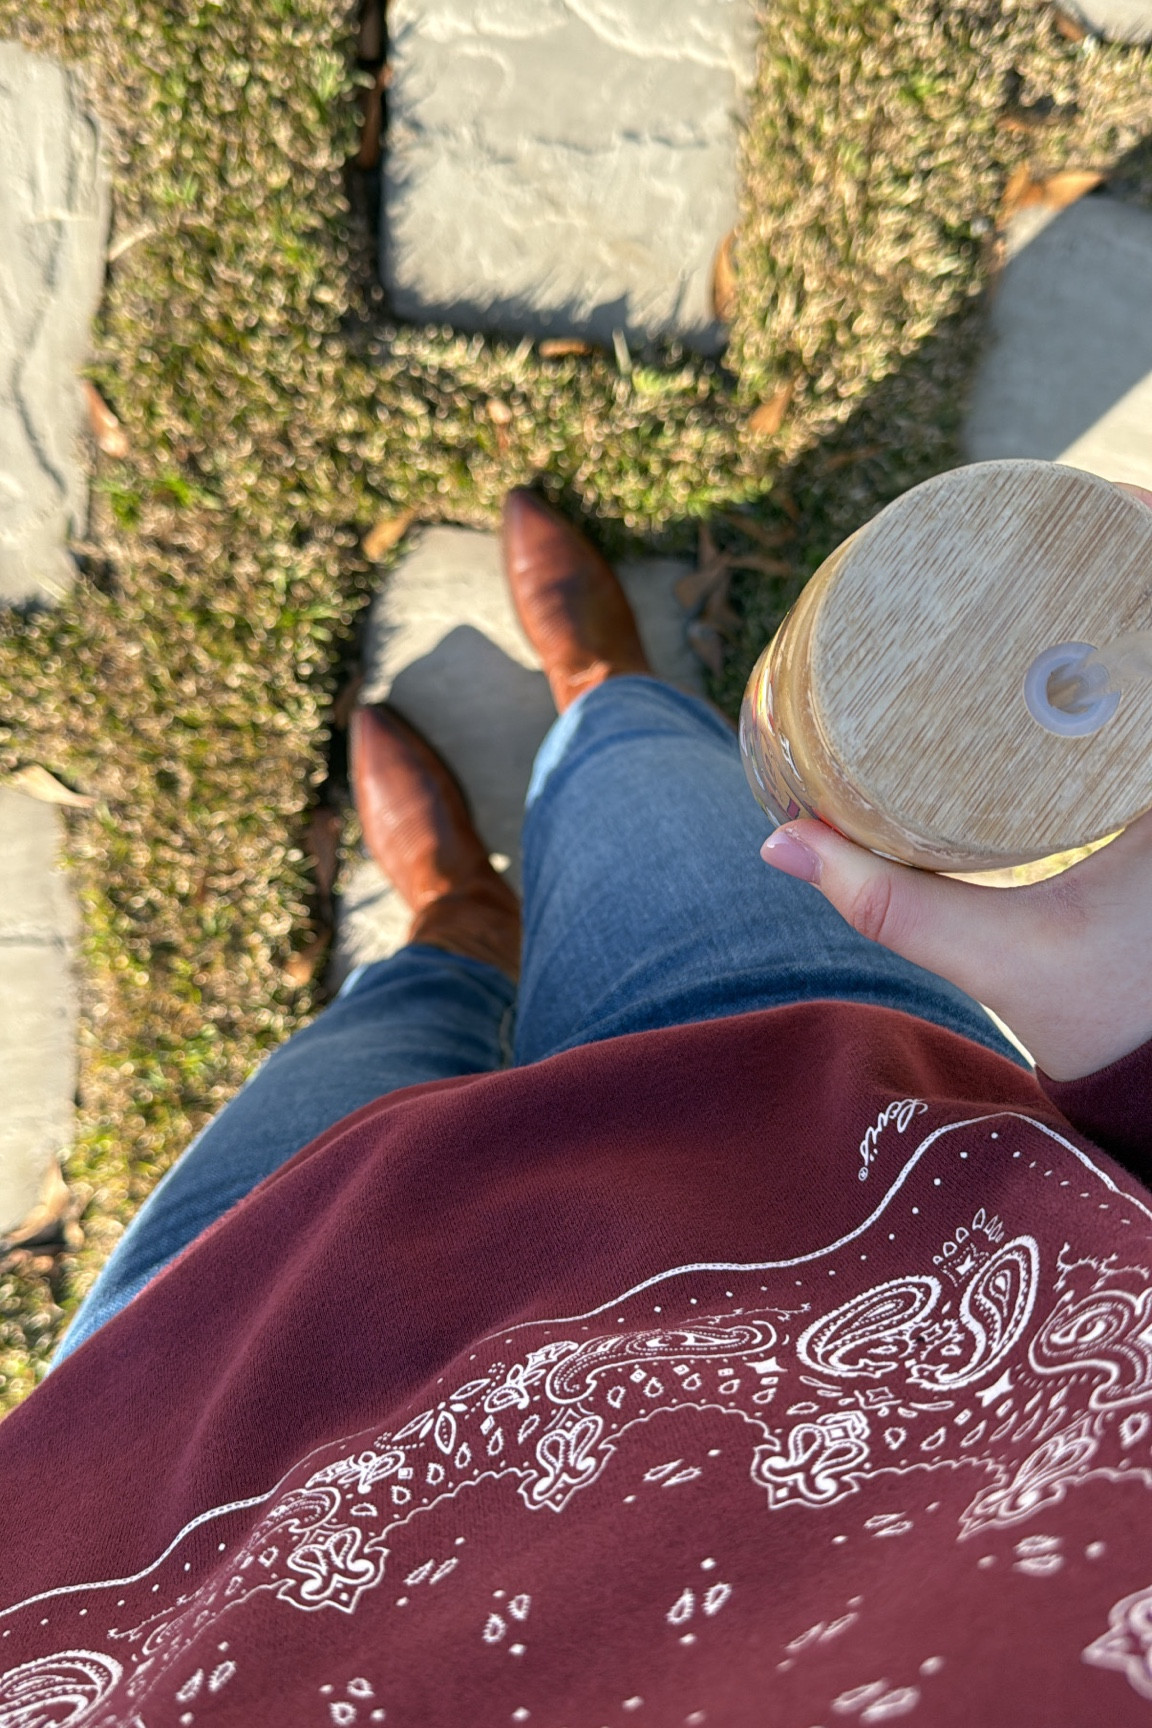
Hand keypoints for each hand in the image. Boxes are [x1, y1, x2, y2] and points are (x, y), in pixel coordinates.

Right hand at [759, 480, 1151, 1082]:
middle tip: (1064, 511)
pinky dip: (1142, 648)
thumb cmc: (1107, 1014)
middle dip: (1135, 551)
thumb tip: (778, 843)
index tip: (1095, 500)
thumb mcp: (996, 955)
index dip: (1147, 535)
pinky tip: (1107, 619)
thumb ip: (887, 900)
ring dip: (1138, 595)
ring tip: (1074, 551)